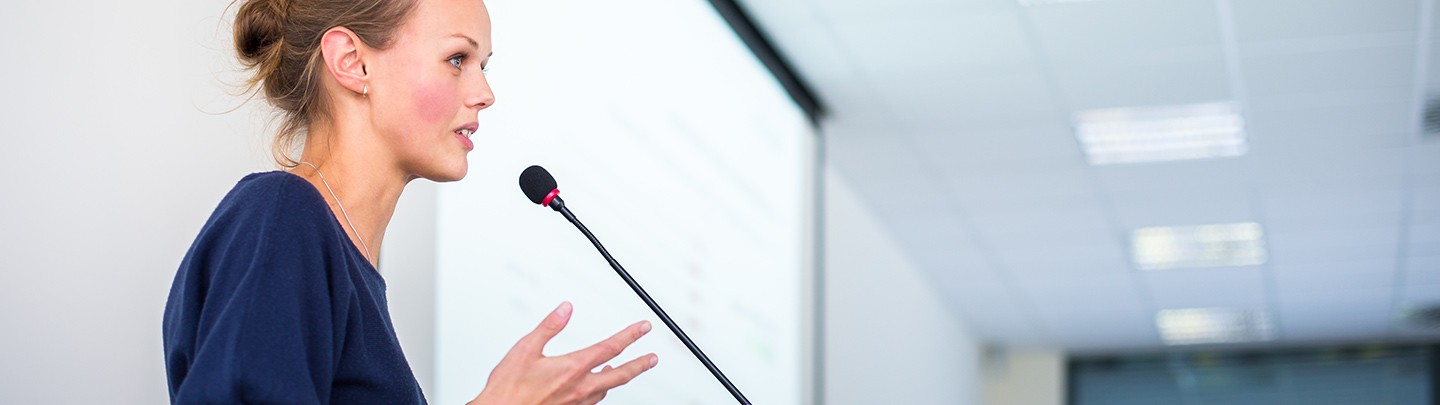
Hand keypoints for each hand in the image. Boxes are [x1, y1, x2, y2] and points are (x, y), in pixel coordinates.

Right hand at [469, 302, 658, 404]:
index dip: (630, 336)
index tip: (643, 328)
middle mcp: (580, 388)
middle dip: (639, 364)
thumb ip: (549, 326)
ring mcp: (577, 403)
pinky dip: (600, 392)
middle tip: (653, 358)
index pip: (610, 348)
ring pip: (607, 390)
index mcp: (572, 368)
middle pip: (620, 375)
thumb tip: (566, 309)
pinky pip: (593, 402)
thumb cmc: (508, 388)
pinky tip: (596, 389)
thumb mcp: (526, 348)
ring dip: (619, 378)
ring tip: (624, 370)